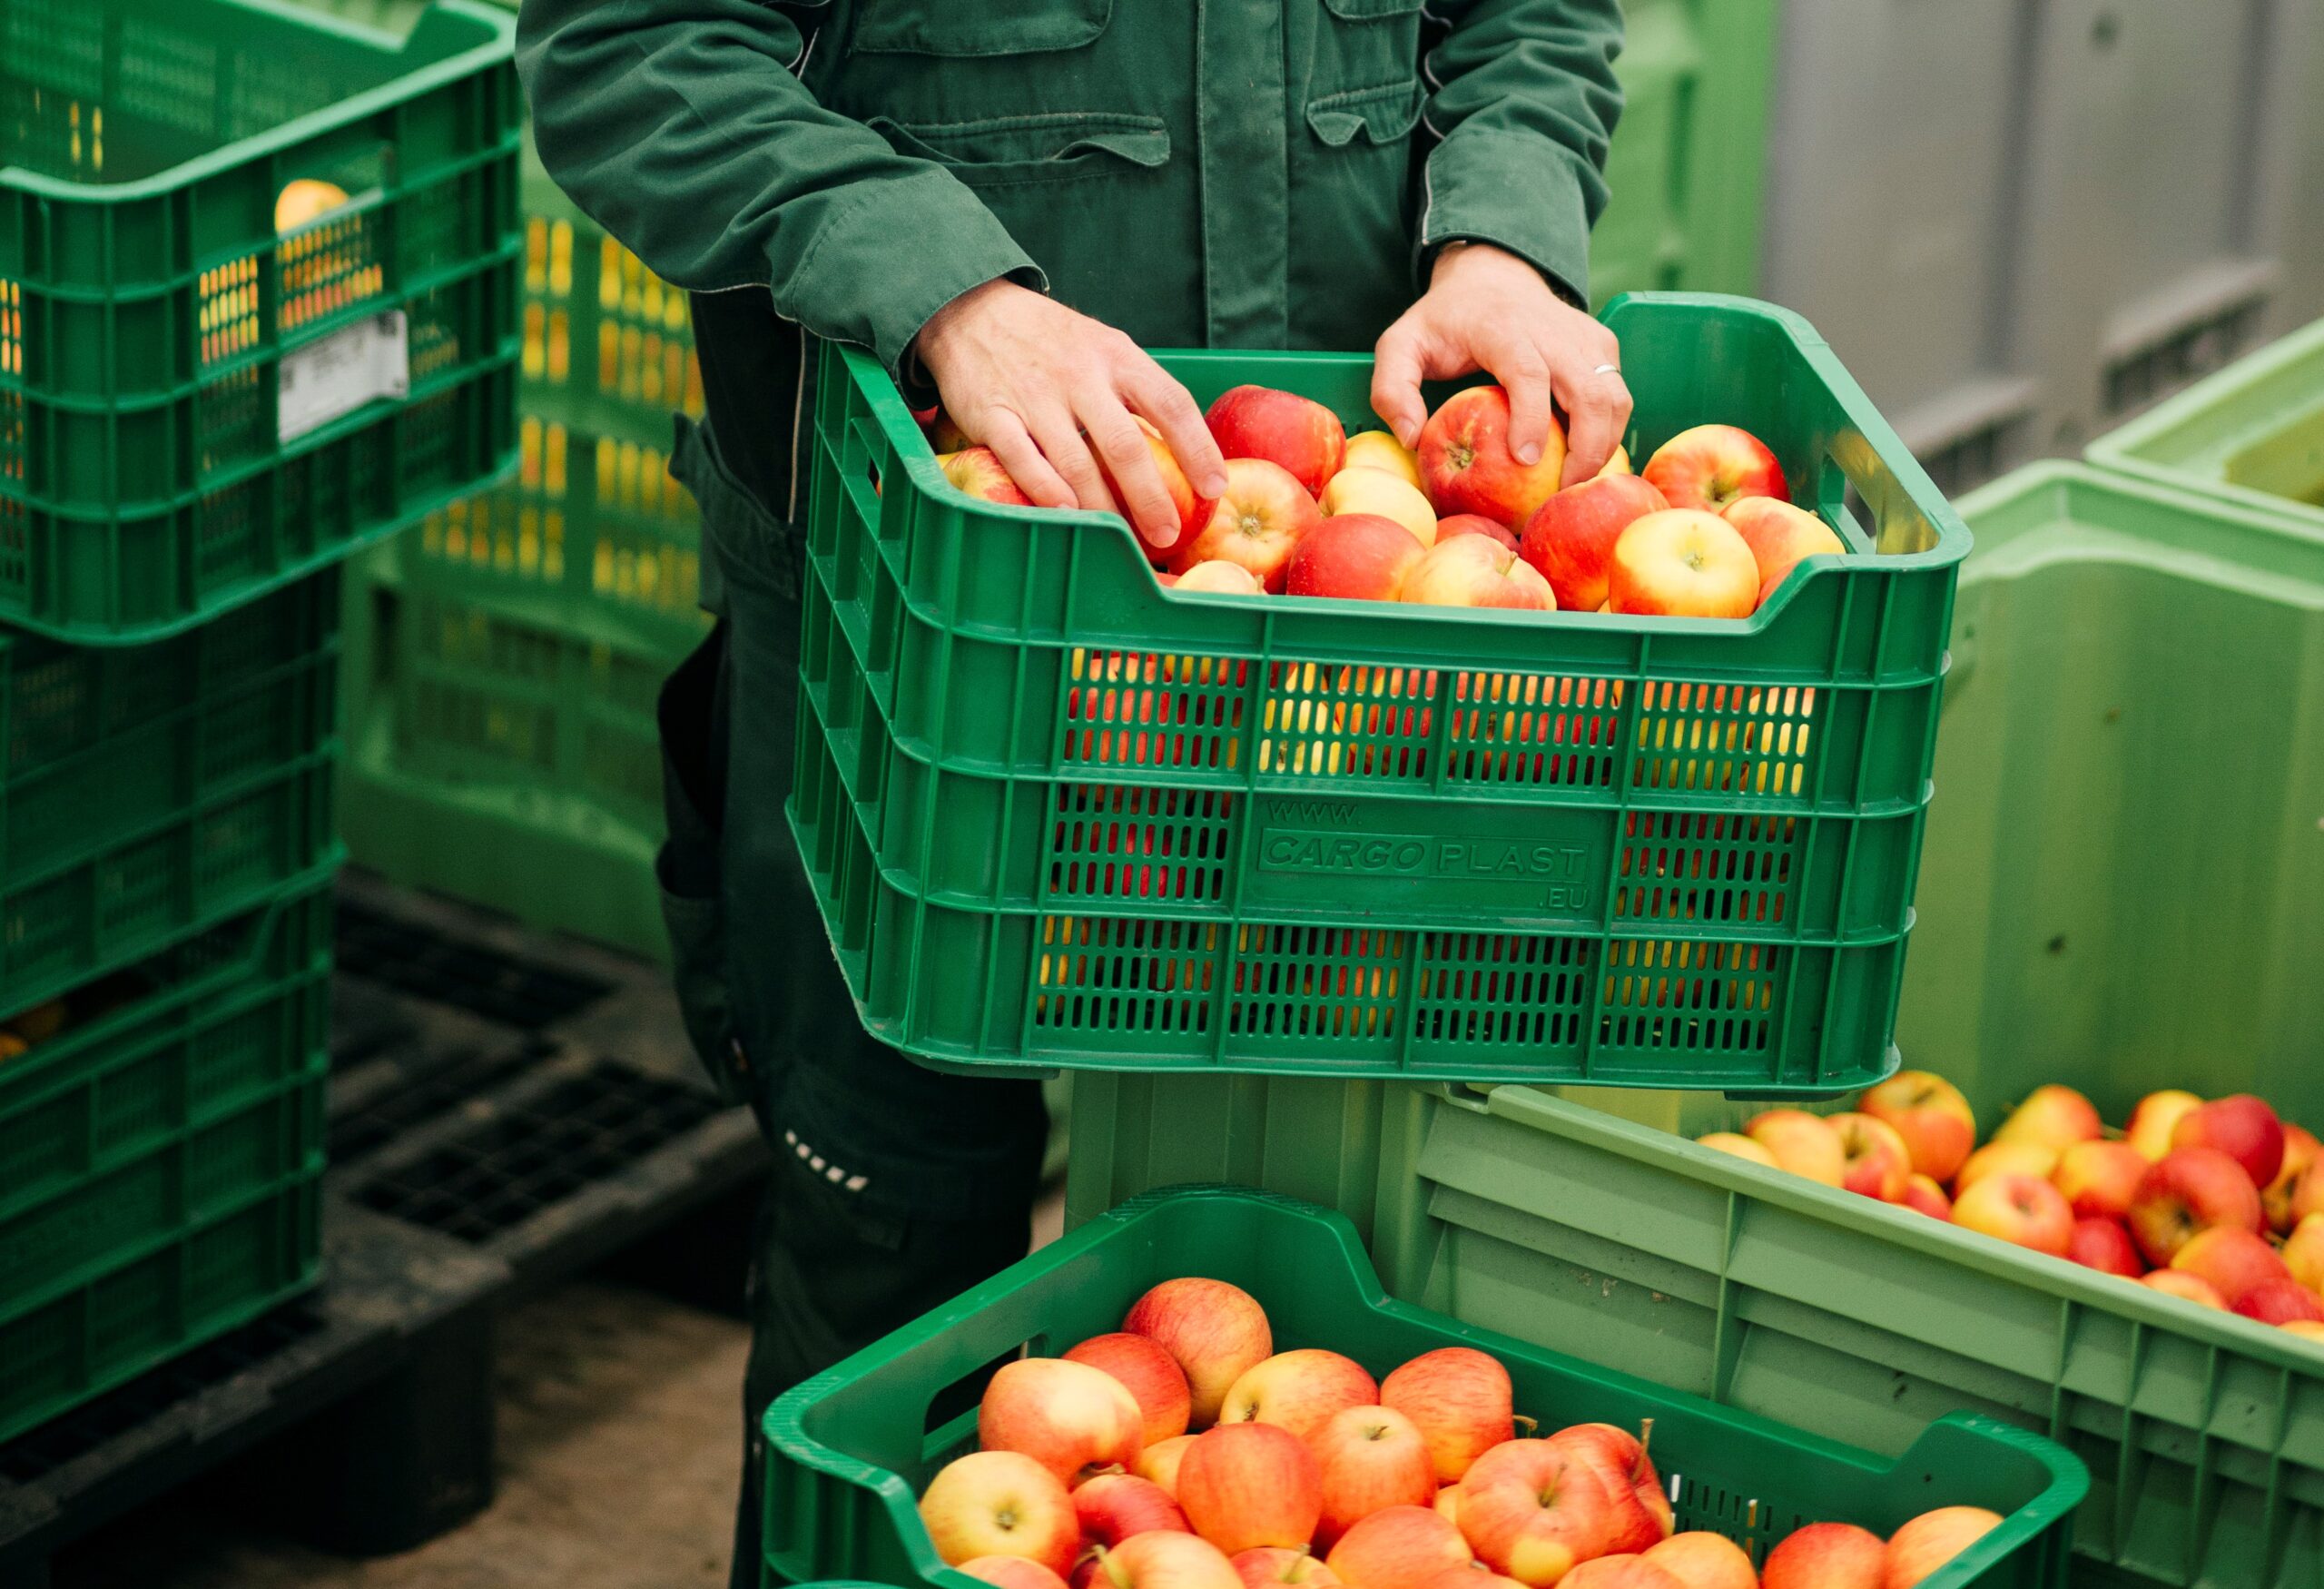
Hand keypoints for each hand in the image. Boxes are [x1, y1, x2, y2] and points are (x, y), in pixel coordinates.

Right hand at [915, 280, 1227, 549]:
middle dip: (1151, 495)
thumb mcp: (1104, 346)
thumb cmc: (1053, 341)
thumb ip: (1137, 390)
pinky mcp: (992, 415)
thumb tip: (1184, 450)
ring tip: (1121, 539)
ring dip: (1101, 507)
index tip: (1214, 487)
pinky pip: (1023, 460)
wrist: (972, 310)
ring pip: (1075, 461)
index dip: (1197, 448)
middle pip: (1125, 445)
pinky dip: (1046, 491)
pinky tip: (1067, 515)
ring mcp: (1034, 396)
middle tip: (1168, 533)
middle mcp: (1079, 375)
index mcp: (1116, 356)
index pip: (1170, 403)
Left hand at [1371, 242, 1630, 486]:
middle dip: (1584, 449)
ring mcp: (1585, 337)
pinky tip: (1582, 459)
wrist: (1492, 277)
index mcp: (1503, 328)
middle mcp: (1553, 330)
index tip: (1525, 461)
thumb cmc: (1443, 323)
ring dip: (1603, 445)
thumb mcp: (1400, 346)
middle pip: (1589, 391)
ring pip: (1615, 397)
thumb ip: (1392, 389)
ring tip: (1573, 483)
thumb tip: (1412, 439)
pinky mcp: (1603, 347)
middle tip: (1559, 493)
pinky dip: (1608, 431)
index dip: (1532, 418)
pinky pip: (1618, 395)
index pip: (1529, 373)